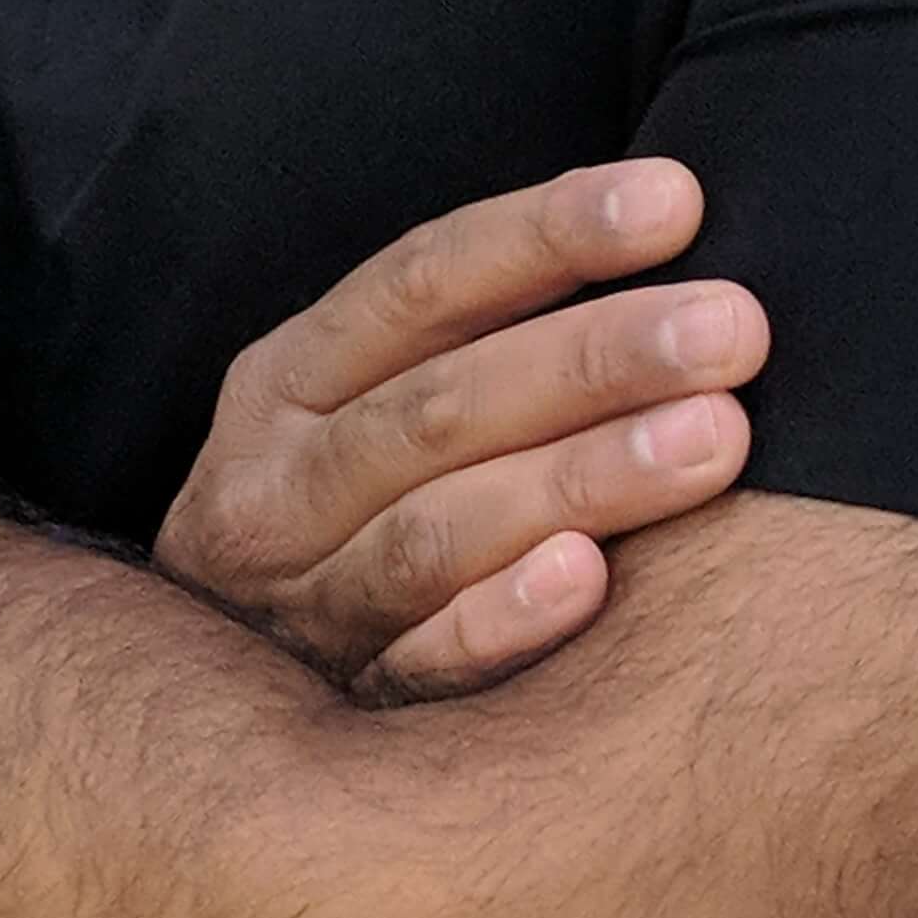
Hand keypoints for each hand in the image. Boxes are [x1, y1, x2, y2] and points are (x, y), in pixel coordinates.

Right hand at [153, 160, 768, 704]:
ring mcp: (301, 603)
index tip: (678, 201)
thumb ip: (482, 332)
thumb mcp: (361, 396)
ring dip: (581, 479)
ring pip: (439, 531)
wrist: (184, 702)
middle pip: (443, 405)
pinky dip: (502, 622)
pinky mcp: (338, 715)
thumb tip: (668, 218)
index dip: (548, 234)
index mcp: (287, 379)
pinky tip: (593, 581)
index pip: (423, 281)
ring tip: (715, 438)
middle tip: (733, 327)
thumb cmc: (347, 500)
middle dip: (597, 358)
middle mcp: (277, 483)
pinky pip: (423, 668)